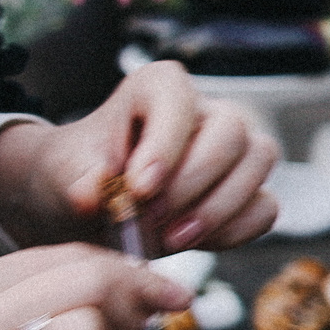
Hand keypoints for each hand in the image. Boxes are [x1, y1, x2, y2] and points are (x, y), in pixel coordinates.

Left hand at [0, 62, 278, 251]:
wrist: (93, 206)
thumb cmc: (81, 175)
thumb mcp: (64, 175)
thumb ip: (78, 180)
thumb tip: (93, 193)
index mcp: (158, 86)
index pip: (178, 98)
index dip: (165, 144)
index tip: (138, 189)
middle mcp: (207, 110)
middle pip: (231, 131)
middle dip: (192, 184)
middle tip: (149, 221)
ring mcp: (235, 149)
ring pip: (258, 162)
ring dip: (217, 209)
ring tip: (170, 240)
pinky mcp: (248, 190)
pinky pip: (265, 207)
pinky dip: (234, 231)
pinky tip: (193, 243)